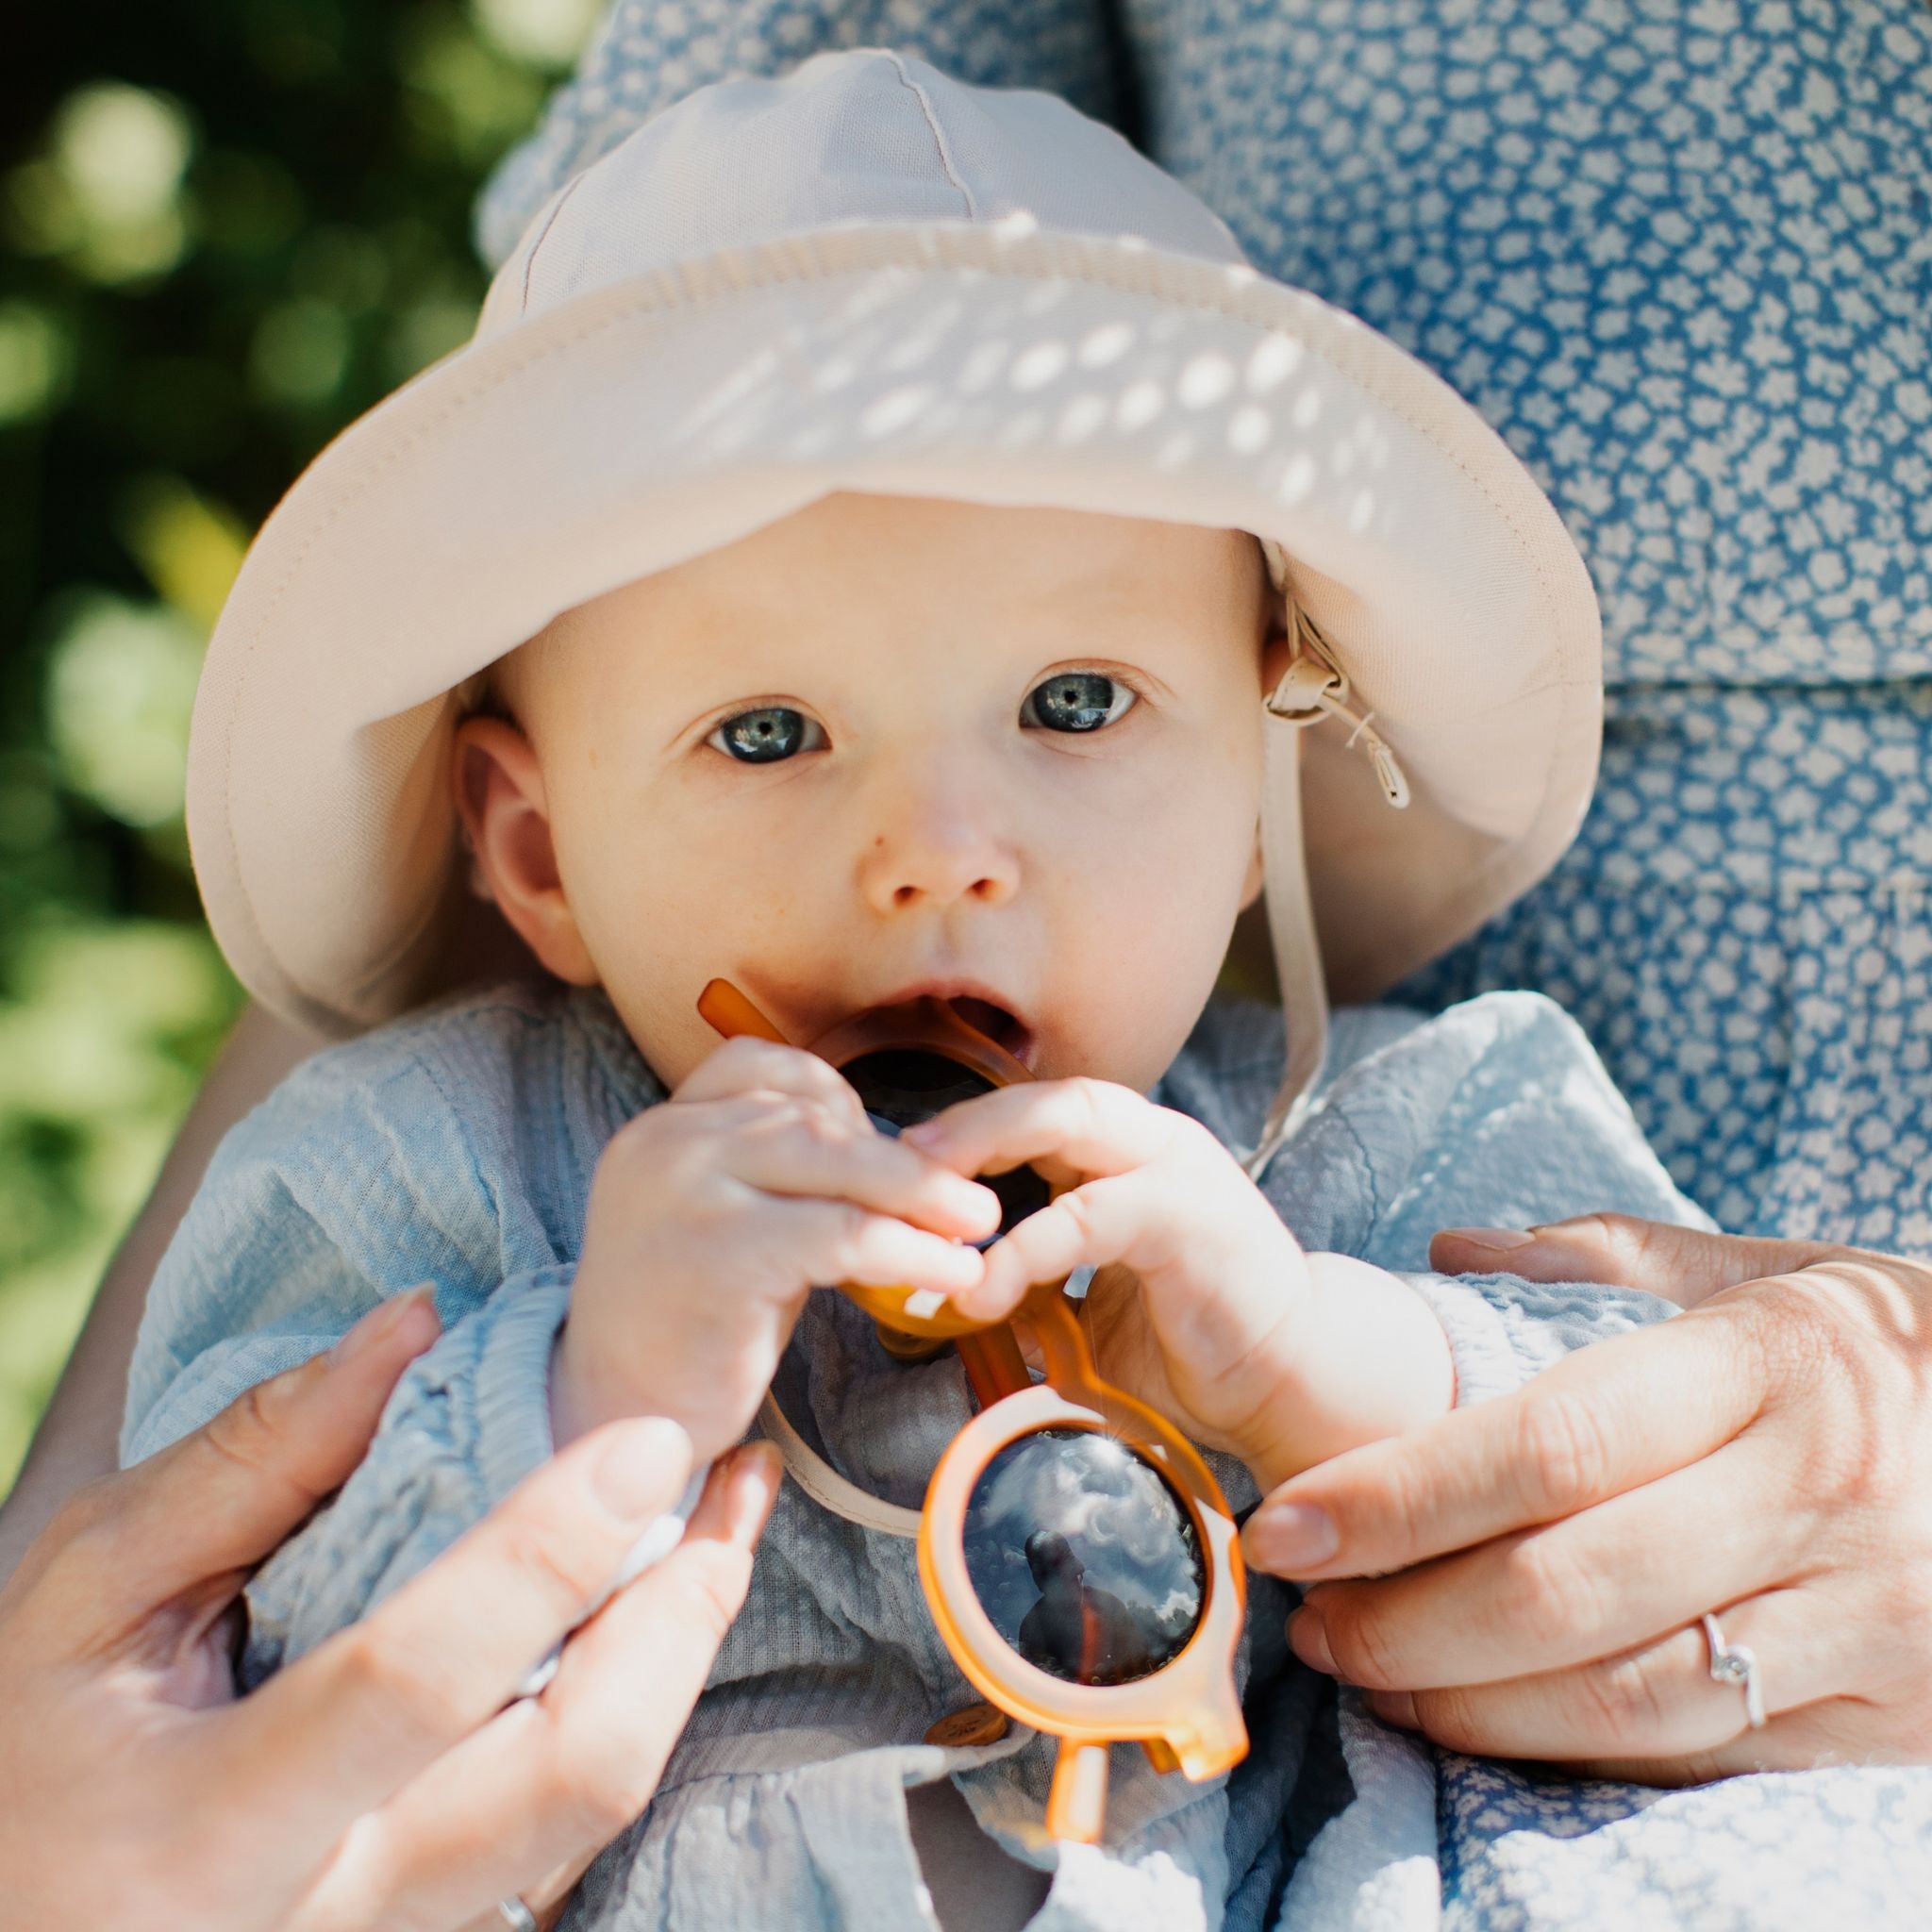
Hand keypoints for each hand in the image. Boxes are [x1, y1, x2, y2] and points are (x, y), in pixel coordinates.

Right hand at [0, 1292, 780, 1930]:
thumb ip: (246, 1460)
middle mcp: (332, 1913)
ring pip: (600, 1811)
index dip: (546, 1550)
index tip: (648, 1438)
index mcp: (214, 1829)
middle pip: (573, 1773)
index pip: (417, 1680)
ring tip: (722, 1521)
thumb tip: (412, 1325)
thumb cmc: (26, 1760)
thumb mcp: (82, 1598)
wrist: (24, 1923)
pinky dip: (636, 1706)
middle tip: (729, 1475)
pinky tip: (653, 1609)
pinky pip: (574, 1834)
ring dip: (684, 1651)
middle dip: (679, 1612)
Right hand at [553, 1034, 1001, 1460]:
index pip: (763, 1067)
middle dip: (901, 1159)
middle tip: (971, 1199)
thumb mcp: (724, 1221)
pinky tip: (948, 1273)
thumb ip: (779, 1172)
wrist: (612, 1421)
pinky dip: (908, 1250)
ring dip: (921, 1197)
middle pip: (811, 1116)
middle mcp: (666, 1142)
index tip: (889, 1152)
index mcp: (662, 1126)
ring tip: (977, 1227)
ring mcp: (687, 1190)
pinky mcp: (720, 1253)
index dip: (839, 1102)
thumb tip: (894, 1156)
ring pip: (834, 1164)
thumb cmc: (688, 1325)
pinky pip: (842, 1235)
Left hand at [902, 1078, 1451, 1486]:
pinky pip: (1092, 1212)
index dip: (964, 1131)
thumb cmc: (1188, 1345)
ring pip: (1069, 1123)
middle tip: (891, 1162)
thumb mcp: (1086, 1308)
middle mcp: (1153, 1142)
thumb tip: (939, 1293)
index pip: (1034, 1112)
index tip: (894, 1167)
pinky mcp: (1192, 1217)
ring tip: (924, 1204)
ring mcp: (1178, 1169)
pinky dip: (1027, 1246)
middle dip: (963, 1124)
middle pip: (1044, 1098)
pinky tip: (981, 1287)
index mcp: (1127, 1154)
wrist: (1289, 1383)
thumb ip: (1026, 1286)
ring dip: (986, 1155)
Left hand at [1240, 1214, 1931, 1782]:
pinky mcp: (1886, 1722)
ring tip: (1364, 1673)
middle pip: (1568, 1591)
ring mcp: (1864, 1624)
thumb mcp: (1769, 1272)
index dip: (1401, 1495)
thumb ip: (1605, 1259)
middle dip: (1405, 1621)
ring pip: (1624, 1698)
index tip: (1290, 1521)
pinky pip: (1696, 1755)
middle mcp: (1820, 1499)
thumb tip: (1449, 1255)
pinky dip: (1567, 1752)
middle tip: (1308, 1614)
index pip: (1552, 1443)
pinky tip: (1481, 1721)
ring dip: (1464, 1704)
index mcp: (1775, 1365)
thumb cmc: (1883, 1351)